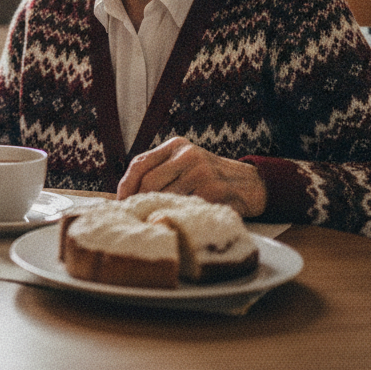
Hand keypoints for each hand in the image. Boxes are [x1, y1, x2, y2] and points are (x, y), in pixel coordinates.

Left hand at [115, 136, 266, 217]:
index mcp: (176, 146)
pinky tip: (175, 223)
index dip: (125, 186)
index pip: (139, 163)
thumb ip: (160, 172)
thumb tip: (121, 196)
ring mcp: (202, 171)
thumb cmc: (209, 178)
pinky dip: (176, 217)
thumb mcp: (185, 165)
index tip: (120, 203)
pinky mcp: (214, 191)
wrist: (251, 184)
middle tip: (136, 217)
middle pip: (148, 181)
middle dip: (139, 202)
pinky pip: (184, 208)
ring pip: (165, 196)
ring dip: (157, 212)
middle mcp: (188, 155)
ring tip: (153, 222)